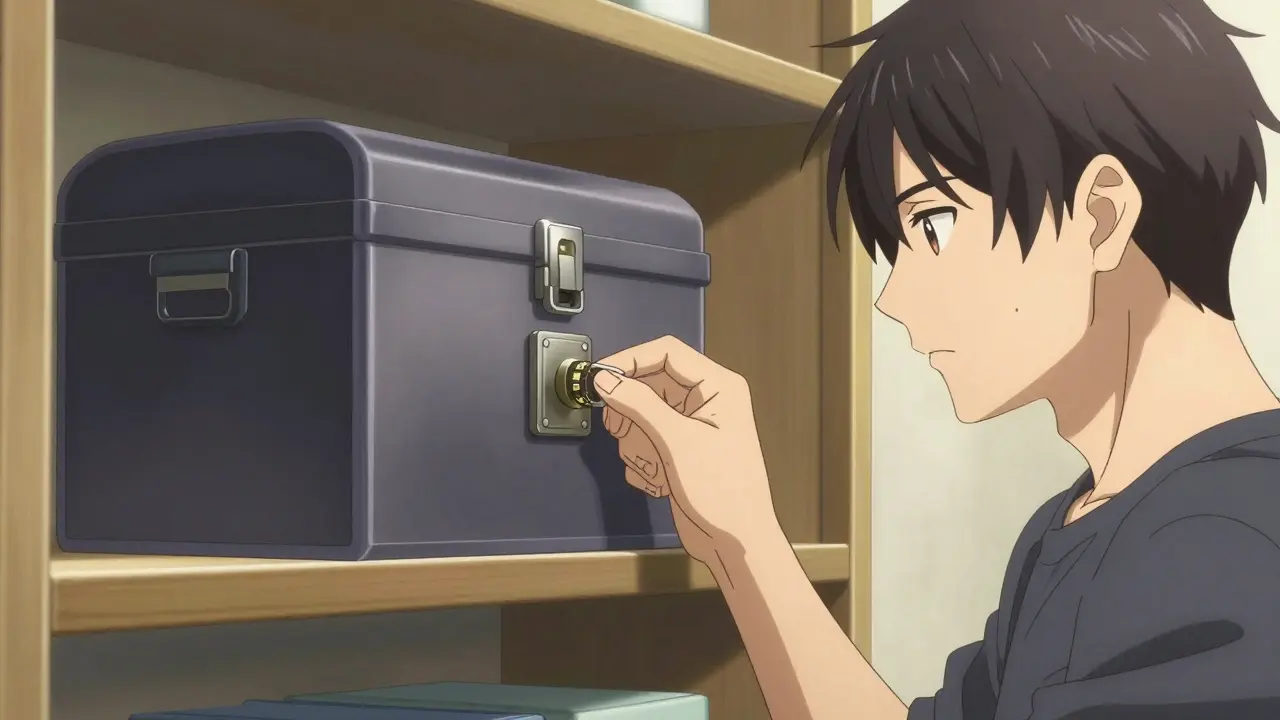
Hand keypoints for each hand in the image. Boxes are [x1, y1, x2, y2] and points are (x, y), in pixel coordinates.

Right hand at [593, 335, 780, 569]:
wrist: (736, 540)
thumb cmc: (725, 492)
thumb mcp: (677, 441)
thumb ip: (639, 404)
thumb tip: (607, 379)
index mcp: (719, 386)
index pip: (666, 352)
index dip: (630, 360)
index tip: (601, 376)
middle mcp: (708, 401)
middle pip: (651, 384)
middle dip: (632, 411)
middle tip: (618, 427)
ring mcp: (693, 426)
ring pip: (644, 415)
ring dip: (637, 442)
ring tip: (651, 465)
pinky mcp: (681, 448)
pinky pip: (647, 439)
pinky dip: (644, 459)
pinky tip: (658, 480)